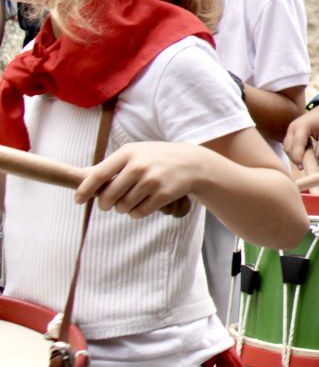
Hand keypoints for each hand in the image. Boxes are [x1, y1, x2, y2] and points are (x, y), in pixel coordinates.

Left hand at [73, 141, 207, 216]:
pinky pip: (138, 213)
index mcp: (128, 153)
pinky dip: (136, 213)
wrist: (192, 163)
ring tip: (131, 201)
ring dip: (123, 208)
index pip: (98, 175)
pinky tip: (143, 204)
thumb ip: (112, 165)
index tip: (78, 200)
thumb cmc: (156, 159)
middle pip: (109, 196)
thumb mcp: (135, 153)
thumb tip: (83, 182)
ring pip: (123, 207)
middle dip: (106, 204)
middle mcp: (139, 166)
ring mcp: (152, 181)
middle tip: (109, 205)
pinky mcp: (163, 195)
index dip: (85, 190)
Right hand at [284, 104, 318, 165]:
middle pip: (288, 147)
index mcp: (302, 127)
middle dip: (294, 158)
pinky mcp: (291, 132)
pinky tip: (304, 154)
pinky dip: (294, 151)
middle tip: (304, 167)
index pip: (297, 145)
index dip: (298, 157)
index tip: (301, 167)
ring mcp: (290, 129)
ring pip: (287, 147)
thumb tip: (317, 161)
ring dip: (294, 155)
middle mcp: (292, 128)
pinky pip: (289, 145)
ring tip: (305, 160)